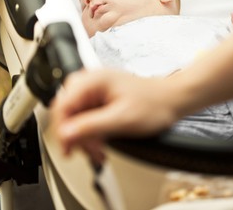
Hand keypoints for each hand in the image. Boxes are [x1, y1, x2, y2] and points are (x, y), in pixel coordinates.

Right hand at [50, 69, 177, 161]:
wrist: (171, 100)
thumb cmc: (154, 104)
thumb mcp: (122, 120)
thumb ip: (91, 126)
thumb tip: (65, 134)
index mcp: (92, 81)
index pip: (62, 106)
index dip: (62, 131)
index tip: (68, 149)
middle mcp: (90, 82)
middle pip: (66, 112)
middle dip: (74, 135)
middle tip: (89, 151)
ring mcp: (94, 90)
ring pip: (74, 116)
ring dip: (83, 136)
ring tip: (98, 150)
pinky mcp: (99, 98)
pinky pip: (84, 117)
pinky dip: (90, 132)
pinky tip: (100, 142)